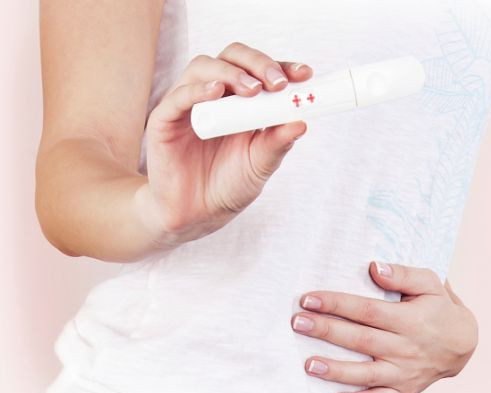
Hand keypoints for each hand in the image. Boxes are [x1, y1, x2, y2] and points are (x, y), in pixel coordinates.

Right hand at [137, 42, 311, 248]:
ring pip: (204, 67)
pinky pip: (178, 96)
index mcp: (242, 101)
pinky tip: (217, 92)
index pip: (260, 70)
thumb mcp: (260, 165)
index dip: (282, 67)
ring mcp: (188, 104)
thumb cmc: (229, 186)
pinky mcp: (164, 119)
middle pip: (233, 57)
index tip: (304, 74)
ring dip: (231, 73)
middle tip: (277, 83)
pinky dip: (197, 90)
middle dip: (258, 64)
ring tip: (252, 90)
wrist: (197, 216)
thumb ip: (278, 143)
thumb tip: (302, 122)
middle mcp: (215, 95)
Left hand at [290, 261, 477, 392]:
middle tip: (298, 323)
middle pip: (360, 339)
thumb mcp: (430, 283)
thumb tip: (375, 268)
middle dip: (326, 331)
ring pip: (366, 373)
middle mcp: (404, 348)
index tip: (309, 299)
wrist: (464, 344)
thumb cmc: (440, 308)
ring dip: (336, 370)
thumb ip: (403, 275)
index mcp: (408, 319)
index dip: (337, 304)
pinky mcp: (403, 390)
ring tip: (308, 365)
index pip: (366, 311)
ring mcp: (403, 372)